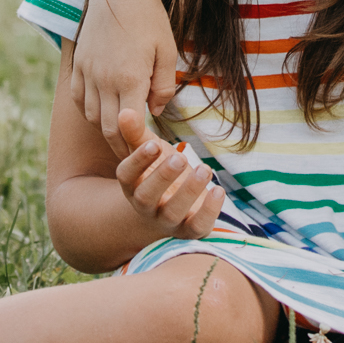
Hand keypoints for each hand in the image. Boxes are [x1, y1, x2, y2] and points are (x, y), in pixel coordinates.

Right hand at [71, 0, 180, 159]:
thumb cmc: (150, 20)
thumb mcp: (168, 52)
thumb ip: (163, 87)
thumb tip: (154, 111)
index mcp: (128, 79)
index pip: (128, 127)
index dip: (136, 144)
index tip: (147, 151)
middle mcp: (103, 80)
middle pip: (107, 128)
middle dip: (121, 145)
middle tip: (133, 155)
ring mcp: (87, 72)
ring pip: (91, 116)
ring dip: (105, 128)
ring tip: (120, 134)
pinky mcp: (78, 65)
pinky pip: (79, 98)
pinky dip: (89, 111)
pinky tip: (101, 112)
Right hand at [112, 110, 225, 240]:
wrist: (172, 206)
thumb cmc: (159, 172)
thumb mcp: (150, 152)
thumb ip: (137, 134)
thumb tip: (125, 111)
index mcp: (132, 184)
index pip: (126, 175)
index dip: (138, 161)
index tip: (153, 144)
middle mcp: (145, 206)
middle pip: (146, 197)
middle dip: (163, 177)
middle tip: (179, 157)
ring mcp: (167, 221)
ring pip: (173, 212)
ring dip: (189, 191)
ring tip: (204, 168)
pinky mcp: (189, 231)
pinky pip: (197, 227)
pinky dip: (209, 211)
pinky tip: (219, 189)